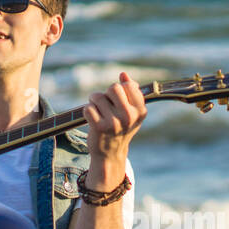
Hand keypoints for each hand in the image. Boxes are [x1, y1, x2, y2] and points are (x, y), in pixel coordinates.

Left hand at [83, 72, 145, 188]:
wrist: (110, 153)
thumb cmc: (121, 128)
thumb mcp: (132, 112)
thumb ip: (131, 92)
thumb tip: (123, 74)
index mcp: (140, 111)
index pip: (128, 85)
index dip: (120, 90)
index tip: (119, 101)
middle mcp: (129, 116)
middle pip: (113, 87)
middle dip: (106, 94)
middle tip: (106, 106)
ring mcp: (114, 122)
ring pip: (98, 97)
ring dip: (95, 103)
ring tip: (99, 114)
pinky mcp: (99, 127)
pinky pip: (88, 108)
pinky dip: (87, 112)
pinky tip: (93, 120)